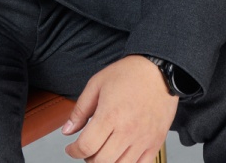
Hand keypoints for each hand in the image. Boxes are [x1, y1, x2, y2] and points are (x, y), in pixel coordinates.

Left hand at [62, 55, 177, 162]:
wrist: (158, 71)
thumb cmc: (129, 74)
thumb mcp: (97, 84)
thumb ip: (80, 110)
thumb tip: (67, 131)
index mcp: (110, 115)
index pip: (86, 146)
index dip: (74, 151)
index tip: (71, 149)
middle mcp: (127, 130)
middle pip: (101, 162)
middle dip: (88, 158)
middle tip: (87, 149)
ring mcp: (143, 139)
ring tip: (103, 151)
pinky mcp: (155, 143)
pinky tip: (120, 155)